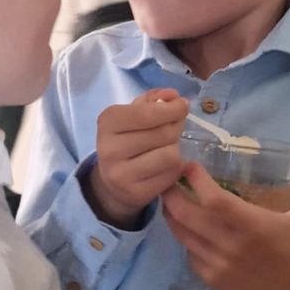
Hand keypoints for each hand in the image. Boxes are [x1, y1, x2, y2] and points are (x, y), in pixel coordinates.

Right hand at [83, 88, 187, 229]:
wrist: (112, 181)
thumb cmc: (127, 139)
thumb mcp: (133, 114)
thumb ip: (153, 100)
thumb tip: (174, 96)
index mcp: (107, 122)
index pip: (147, 113)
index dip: (171, 108)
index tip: (182, 106)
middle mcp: (110, 149)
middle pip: (163, 133)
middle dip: (176, 127)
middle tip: (174, 127)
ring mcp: (122, 174)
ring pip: (170, 155)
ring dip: (175, 148)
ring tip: (167, 147)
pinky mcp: (136, 193)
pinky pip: (171, 174)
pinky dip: (175, 167)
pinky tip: (165, 165)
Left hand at [162, 147, 289, 289]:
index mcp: (254, 227)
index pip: (213, 200)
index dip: (197, 181)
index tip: (190, 165)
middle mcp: (231, 247)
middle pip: (185, 215)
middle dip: (171, 192)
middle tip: (170, 175)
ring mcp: (219, 266)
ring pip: (181, 234)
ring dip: (173, 213)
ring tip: (172, 194)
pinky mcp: (214, 280)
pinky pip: (188, 252)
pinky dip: (184, 236)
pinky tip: (189, 223)